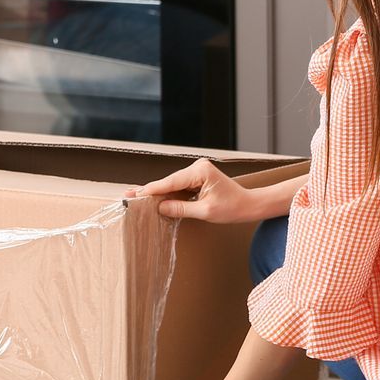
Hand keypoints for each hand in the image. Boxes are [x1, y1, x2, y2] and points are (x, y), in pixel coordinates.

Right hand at [126, 158, 254, 223]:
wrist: (249, 205)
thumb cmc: (233, 208)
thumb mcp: (206, 211)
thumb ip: (181, 209)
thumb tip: (161, 207)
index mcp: (200, 171)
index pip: (171, 182)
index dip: (152, 190)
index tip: (136, 194)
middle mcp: (197, 167)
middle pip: (169, 181)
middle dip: (151, 191)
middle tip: (129, 195)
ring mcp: (197, 171)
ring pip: (172, 184)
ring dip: (158, 193)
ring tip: (137, 198)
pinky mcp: (197, 178)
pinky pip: (179, 187)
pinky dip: (168, 194)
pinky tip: (153, 198)